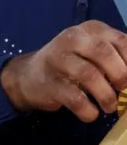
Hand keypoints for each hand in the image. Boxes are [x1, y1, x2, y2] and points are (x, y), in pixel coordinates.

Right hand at [1, 19, 126, 121]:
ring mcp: (57, 59)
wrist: (28, 76)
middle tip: (124, 92)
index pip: (121, 41)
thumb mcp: (92, 51)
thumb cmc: (69, 64)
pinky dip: (87, 109)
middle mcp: (73, 39)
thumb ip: (114, 56)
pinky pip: (74, 97)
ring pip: (90, 75)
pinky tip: (91, 114)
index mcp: (90, 29)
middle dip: (120, 76)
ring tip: (110, 107)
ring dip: (106, 95)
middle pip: (104, 54)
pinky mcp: (49, 82)